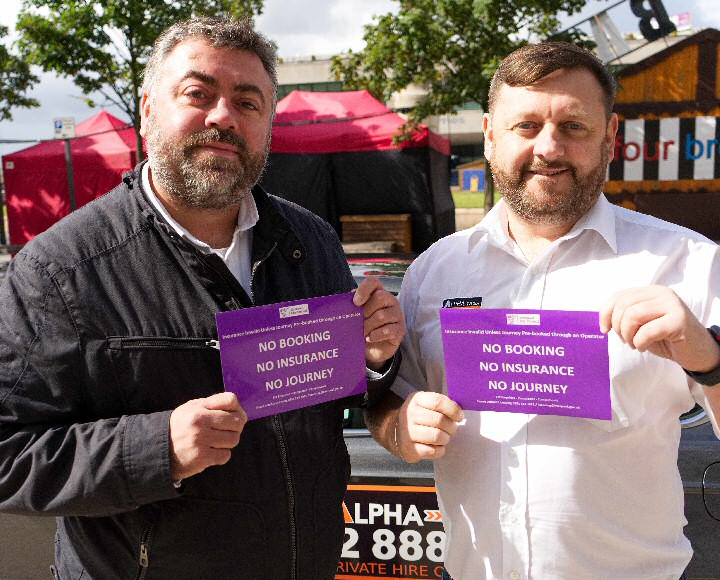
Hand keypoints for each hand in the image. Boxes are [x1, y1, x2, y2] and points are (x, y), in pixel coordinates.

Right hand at [169, 392, 247, 480]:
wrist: (159, 449)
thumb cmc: (181, 426)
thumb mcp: (191, 408)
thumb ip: (213, 405)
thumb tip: (241, 412)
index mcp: (199, 408)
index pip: (230, 400)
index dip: (237, 408)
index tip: (233, 415)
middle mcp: (200, 422)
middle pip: (237, 421)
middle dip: (236, 427)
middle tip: (227, 431)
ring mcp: (201, 440)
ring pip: (233, 439)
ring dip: (228, 442)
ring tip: (217, 442)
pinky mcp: (201, 457)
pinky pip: (226, 455)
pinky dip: (221, 455)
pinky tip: (212, 452)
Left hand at [353, 276, 405, 370]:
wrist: (373, 348)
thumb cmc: (364, 327)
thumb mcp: (356, 315)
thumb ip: (351, 307)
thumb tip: (338, 304)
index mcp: (378, 293)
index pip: (373, 282)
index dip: (364, 289)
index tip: (355, 302)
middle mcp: (390, 301)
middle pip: (380, 297)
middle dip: (365, 311)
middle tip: (357, 322)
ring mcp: (397, 315)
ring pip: (382, 315)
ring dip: (368, 326)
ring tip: (361, 333)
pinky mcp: (400, 330)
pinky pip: (388, 330)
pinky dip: (376, 335)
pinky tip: (369, 338)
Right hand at [395, 392, 463, 462]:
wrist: (398, 434)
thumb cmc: (419, 417)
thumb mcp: (426, 403)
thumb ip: (442, 404)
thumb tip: (458, 413)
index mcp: (416, 400)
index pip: (438, 402)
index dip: (453, 410)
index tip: (459, 417)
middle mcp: (409, 414)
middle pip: (439, 420)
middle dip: (451, 426)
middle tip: (451, 429)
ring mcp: (408, 432)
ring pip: (437, 436)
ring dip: (446, 438)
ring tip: (444, 437)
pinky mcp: (410, 449)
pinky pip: (433, 451)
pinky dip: (440, 450)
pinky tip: (437, 446)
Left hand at [600, 285, 719, 372]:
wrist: (696, 351)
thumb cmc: (665, 338)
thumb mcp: (641, 323)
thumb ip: (625, 315)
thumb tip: (603, 320)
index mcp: (650, 291)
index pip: (618, 296)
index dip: (605, 313)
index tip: (604, 330)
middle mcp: (662, 293)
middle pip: (624, 305)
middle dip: (618, 327)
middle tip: (626, 340)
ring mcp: (672, 305)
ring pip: (633, 315)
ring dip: (628, 335)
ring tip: (635, 343)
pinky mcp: (679, 320)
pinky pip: (647, 331)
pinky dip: (640, 342)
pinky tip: (644, 347)